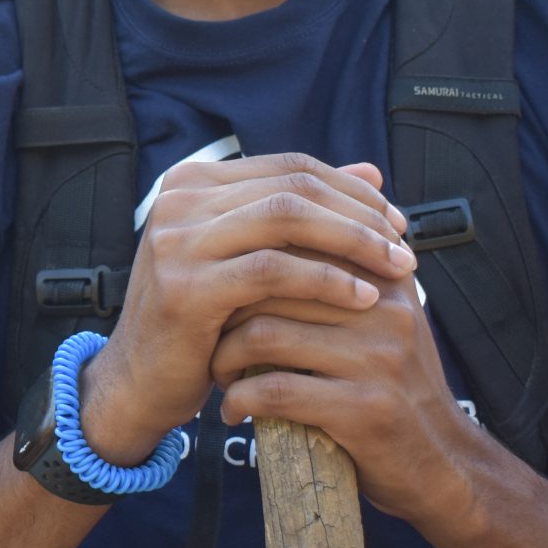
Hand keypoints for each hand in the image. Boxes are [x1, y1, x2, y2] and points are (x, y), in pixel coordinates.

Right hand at [78, 155, 416, 463]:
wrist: (142, 379)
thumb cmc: (205, 319)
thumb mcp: (251, 257)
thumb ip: (302, 215)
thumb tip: (373, 172)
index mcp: (194, 181)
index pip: (290, 167)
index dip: (350, 190)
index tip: (396, 221)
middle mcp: (178, 199)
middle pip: (293, 188)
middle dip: (359, 215)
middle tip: (405, 245)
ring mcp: (176, 239)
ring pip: (287, 218)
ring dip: (352, 242)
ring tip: (395, 269)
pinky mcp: (185, 285)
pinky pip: (272, 271)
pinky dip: (326, 280)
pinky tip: (362, 298)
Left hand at [210, 267, 486, 524]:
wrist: (441, 460)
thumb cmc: (389, 385)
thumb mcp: (377, 318)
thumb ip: (336, 276)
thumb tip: (260, 236)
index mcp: (382, 275)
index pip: (291, 243)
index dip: (241, 269)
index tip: (219, 294)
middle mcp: (383, 308)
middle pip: (269, 285)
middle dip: (223, 313)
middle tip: (208, 338)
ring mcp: (377, 359)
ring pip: (263, 336)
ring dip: (223, 359)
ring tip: (220, 375)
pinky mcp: (364, 409)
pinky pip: (274, 391)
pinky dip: (238, 400)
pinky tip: (234, 411)